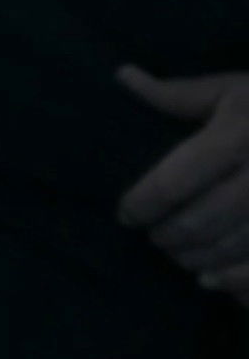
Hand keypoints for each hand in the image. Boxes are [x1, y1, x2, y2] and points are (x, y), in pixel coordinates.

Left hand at [117, 66, 248, 303]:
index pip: (172, 183)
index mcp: (235, 138)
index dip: (141, 205)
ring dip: (195, 259)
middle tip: (153, 237)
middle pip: (198, 222)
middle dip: (167, 235)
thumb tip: (123, 76)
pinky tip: (211, 282)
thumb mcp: (232, 90)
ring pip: (229, 248)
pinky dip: (234, 281)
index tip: (125, 214)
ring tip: (178, 255)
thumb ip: (177, 93)